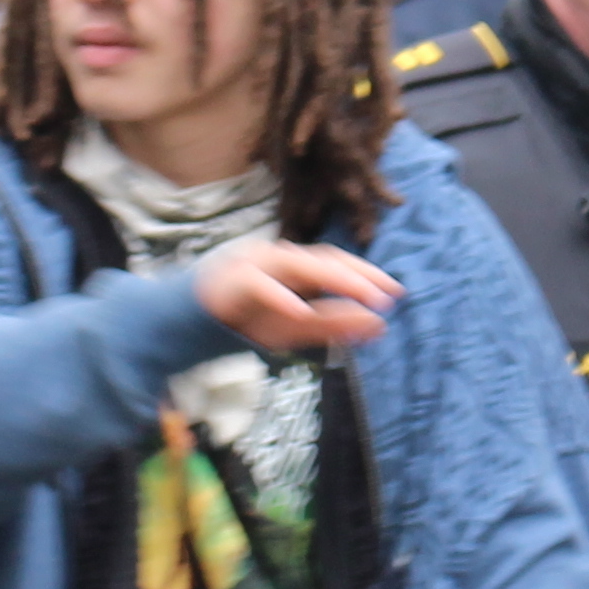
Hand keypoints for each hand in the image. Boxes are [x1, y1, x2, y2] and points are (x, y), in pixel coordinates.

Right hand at [195, 237, 398, 357]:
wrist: (192, 319)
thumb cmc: (248, 318)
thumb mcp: (295, 329)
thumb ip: (333, 326)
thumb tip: (380, 326)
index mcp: (297, 268)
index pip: (338, 263)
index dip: (368, 274)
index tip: (397, 291)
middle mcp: (279, 260)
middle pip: (323, 259)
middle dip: (356, 276)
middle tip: (385, 295)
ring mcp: (254, 265)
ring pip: (296, 265)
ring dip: (331, 279)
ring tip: (361, 296)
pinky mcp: (231, 280)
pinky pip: (258, 285)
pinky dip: (279, 296)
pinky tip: (299, 311)